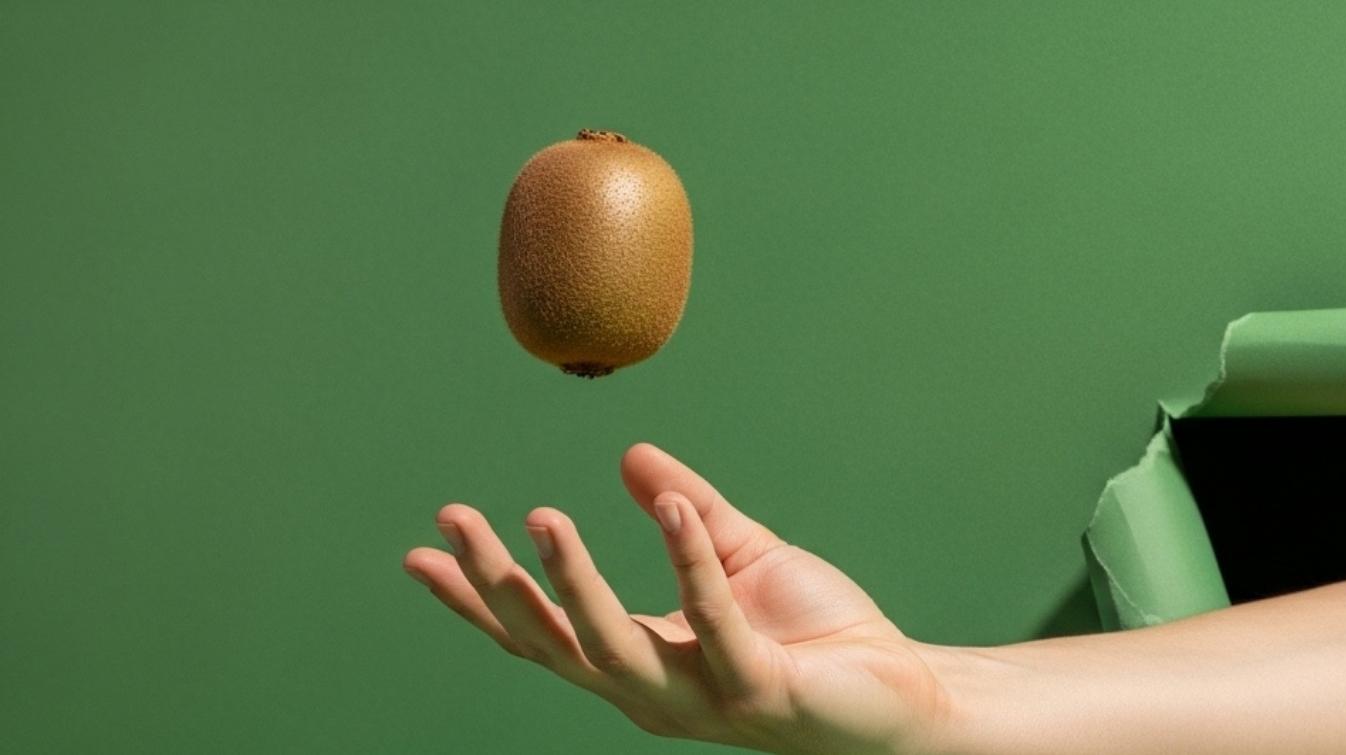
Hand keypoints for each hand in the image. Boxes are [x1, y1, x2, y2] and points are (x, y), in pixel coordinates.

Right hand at [402, 443, 947, 753]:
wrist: (898, 690)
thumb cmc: (815, 633)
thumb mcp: (736, 557)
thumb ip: (685, 513)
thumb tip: (633, 456)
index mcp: (640, 660)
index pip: (542, 633)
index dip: (480, 597)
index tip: (420, 551)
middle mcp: (655, 691)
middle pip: (554, 644)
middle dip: (498, 586)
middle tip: (454, 520)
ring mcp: (703, 699)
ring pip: (615, 647)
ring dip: (574, 582)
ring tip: (543, 517)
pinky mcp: (758, 690)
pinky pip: (714, 620)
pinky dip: (690, 563)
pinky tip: (670, 506)